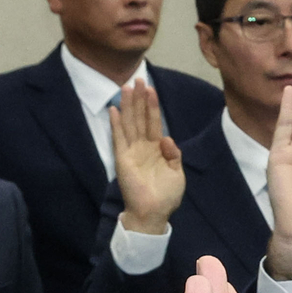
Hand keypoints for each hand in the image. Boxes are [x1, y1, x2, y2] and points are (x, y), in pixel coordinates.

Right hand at [112, 82, 184, 234]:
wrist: (153, 213)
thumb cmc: (166, 196)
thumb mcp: (177, 173)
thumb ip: (174, 154)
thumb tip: (166, 137)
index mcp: (157, 149)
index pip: (154, 122)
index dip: (152, 106)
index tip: (151, 88)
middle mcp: (143, 147)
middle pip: (140, 118)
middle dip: (139, 99)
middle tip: (138, 78)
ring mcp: (132, 152)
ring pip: (129, 123)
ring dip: (128, 106)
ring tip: (126, 87)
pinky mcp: (122, 159)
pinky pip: (118, 138)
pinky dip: (116, 124)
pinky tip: (114, 110)